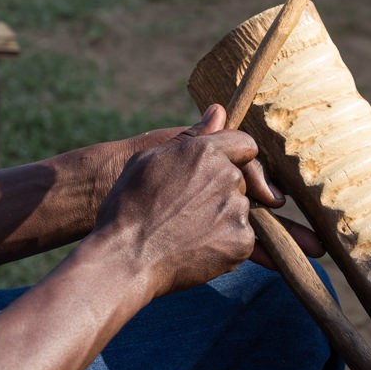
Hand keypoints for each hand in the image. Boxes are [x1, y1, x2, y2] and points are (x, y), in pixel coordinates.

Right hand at [94, 105, 256, 295]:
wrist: (125, 259)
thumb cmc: (127, 207)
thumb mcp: (148, 160)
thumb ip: (190, 137)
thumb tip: (219, 111)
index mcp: (206, 151)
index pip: (245, 144)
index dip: (235, 157)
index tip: (218, 172)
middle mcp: (227, 177)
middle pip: (240, 181)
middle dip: (221, 192)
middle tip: (187, 210)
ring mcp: (237, 211)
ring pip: (238, 211)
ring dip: (221, 219)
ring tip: (185, 232)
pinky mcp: (241, 243)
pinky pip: (240, 239)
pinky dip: (224, 245)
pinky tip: (194, 249)